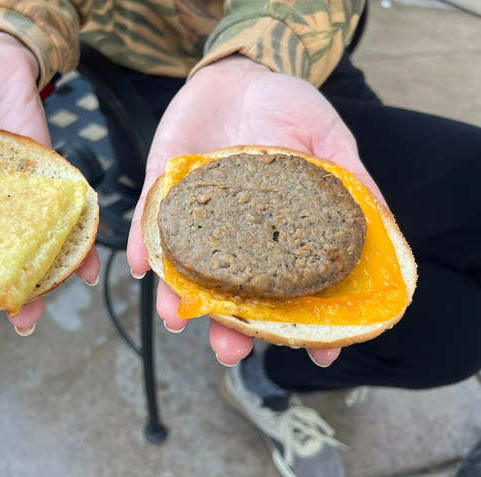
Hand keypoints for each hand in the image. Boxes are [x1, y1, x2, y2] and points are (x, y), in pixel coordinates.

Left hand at [127, 55, 385, 366]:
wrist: (241, 72)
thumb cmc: (290, 107)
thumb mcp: (330, 140)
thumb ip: (351, 182)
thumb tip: (382, 231)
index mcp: (277, 232)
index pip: (291, 289)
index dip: (304, 324)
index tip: (320, 356)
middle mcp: (235, 235)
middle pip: (232, 292)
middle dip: (230, 326)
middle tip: (230, 352)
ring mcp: (198, 216)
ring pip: (185, 268)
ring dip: (177, 297)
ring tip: (176, 318)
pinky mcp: (164, 190)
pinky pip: (151, 223)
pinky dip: (144, 245)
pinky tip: (142, 266)